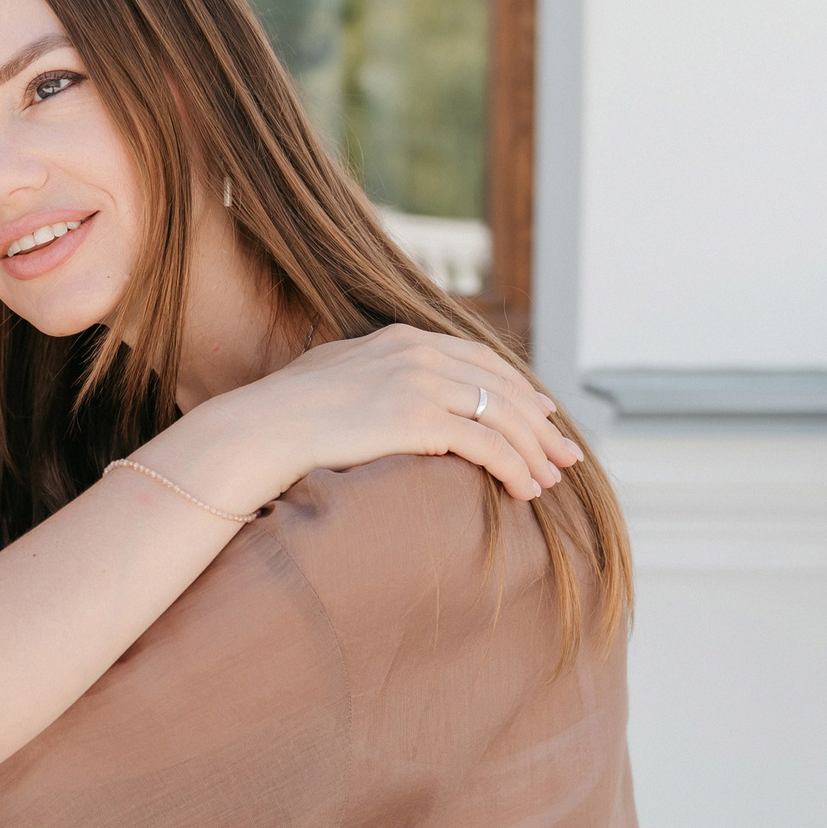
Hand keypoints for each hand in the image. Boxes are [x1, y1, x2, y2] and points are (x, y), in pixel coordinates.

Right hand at [233, 324, 579, 501]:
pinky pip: (487, 445)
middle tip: (566, 454)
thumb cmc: (281, 413)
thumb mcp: (330, 374)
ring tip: (550, 481)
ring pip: (503, 416)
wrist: (260, 429)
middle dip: (541, 424)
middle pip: (502, 387)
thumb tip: (375, 393)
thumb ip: (366, 373)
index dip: (517, 386)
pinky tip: (523, 489)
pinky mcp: (420, 419)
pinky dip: (514, 468)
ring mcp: (420, 383)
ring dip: (533, 451)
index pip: (479, 359)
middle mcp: (418, 352)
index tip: (542, 413)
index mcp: (401, 338)